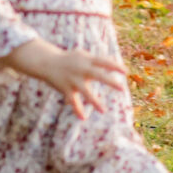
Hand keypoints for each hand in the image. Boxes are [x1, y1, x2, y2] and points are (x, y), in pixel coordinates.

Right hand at [6, 38, 127, 116]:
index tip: (126, 72)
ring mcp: (74, 80)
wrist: (47, 62)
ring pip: (85, 92)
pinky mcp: (66, 89)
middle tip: (123, 88)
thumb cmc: (70, 59)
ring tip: (103, 111)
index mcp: (87, 60)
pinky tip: (83, 118)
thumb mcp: (83, 55)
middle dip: (110, 82)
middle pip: (98, 75)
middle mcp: (81, 69)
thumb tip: (116, 65)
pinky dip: (77, 110)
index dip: (115, 66)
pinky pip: (73, 101)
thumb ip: (98, 60)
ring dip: (94, 101)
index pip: (104, 62)